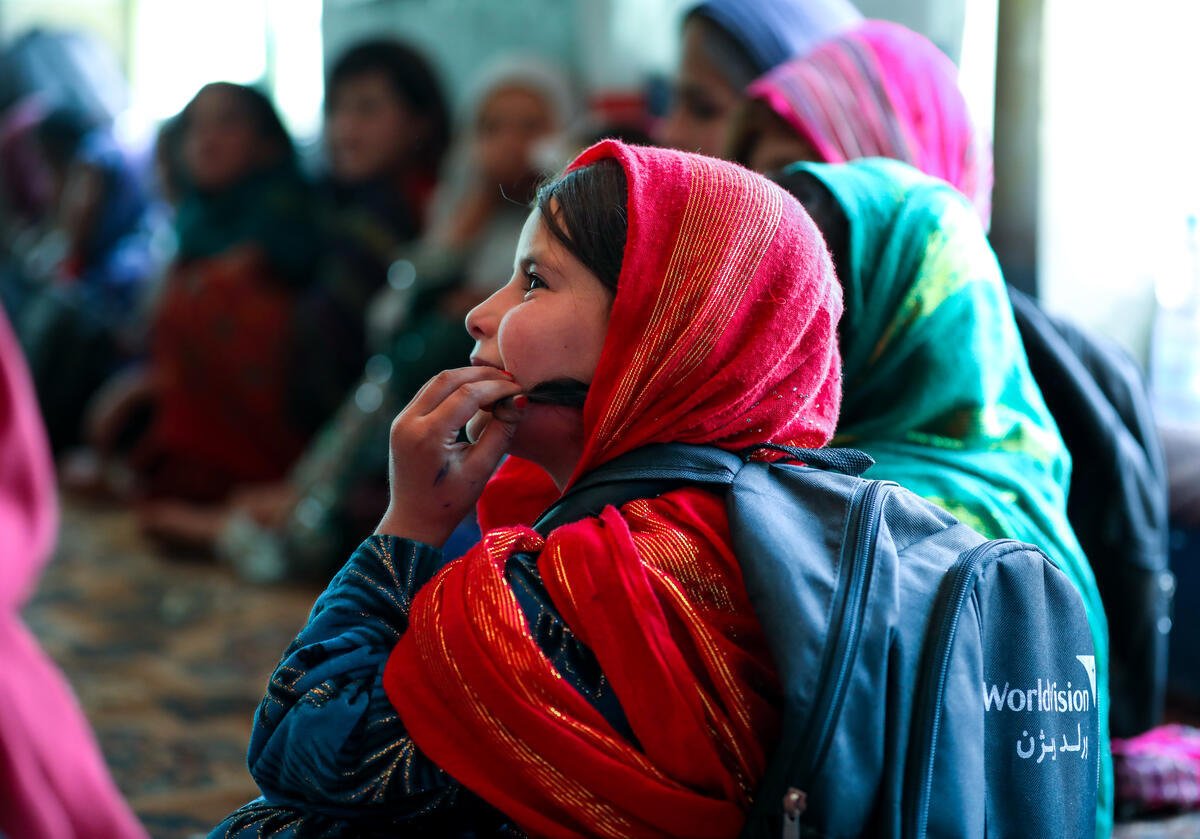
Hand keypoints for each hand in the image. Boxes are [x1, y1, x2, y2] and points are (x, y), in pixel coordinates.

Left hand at [376, 367, 524, 545]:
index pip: (467, 394)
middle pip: (449, 378)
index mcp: (427, 435)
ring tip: (497, 385)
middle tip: (511, 381)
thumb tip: (520, 399)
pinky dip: (454, 387)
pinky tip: (476, 394)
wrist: (413, 520)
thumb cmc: (450, 502)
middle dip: (483, 375)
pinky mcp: (402, 421)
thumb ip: (501, 432)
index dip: (497, 387)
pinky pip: (429, 392)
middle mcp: (408, 421)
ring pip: (437, 381)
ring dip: (468, 377)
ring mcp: (402, 419)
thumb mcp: (481, 469)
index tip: (520, 389)